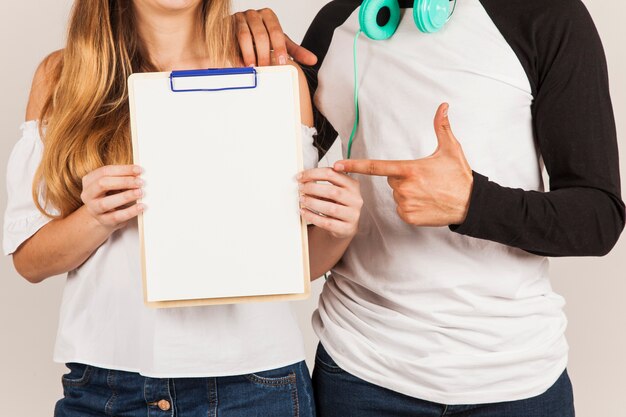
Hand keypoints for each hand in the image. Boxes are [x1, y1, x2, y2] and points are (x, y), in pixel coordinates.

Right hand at [80, 165, 144, 230]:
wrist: (103, 217)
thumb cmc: (111, 196)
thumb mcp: (113, 184)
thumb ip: (122, 177)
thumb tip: (139, 173)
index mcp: (89, 181)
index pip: (105, 171)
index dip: (123, 170)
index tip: (139, 170)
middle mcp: (88, 194)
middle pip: (103, 184)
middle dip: (124, 182)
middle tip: (141, 182)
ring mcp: (94, 209)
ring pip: (106, 202)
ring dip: (126, 196)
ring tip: (140, 192)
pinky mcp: (103, 221)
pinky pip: (116, 216)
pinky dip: (130, 211)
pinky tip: (140, 206)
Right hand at [234, 8, 317, 66]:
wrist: (236, 36)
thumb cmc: (260, 40)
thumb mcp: (279, 43)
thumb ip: (295, 51)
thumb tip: (313, 60)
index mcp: (268, 16)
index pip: (276, 31)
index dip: (280, 47)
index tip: (282, 63)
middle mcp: (253, 14)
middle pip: (260, 34)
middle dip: (264, 53)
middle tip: (267, 68)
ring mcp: (238, 19)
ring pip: (244, 35)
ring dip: (249, 54)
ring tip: (253, 67)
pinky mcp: (225, 27)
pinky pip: (230, 41)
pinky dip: (235, 54)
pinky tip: (240, 65)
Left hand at [298, 168, 362, 238]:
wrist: (345, 226)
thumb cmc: (337, 205)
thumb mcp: (335, 190)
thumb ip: (324, 182)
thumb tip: (303, 179)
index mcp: (353, 185)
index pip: (332, 174)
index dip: (313, 174)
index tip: (300, 176)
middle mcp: (355, 199)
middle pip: (332, 191)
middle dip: (312, 188)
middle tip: (300, 188)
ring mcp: (352, 215)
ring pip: (331, 208)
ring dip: (312, 202)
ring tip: (302, 199)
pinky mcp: (346, 228)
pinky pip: (326, 223)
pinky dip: (312, 217)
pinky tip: (304, 212)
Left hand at [334, 103, 472, 226]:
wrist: (471, 205)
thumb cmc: (459, 177)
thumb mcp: (451, 149)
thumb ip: (442, 127)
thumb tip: (443, 106)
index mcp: (409, 169)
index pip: (375, 166)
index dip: (355, 165)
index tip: (337, 165)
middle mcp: (404, 187)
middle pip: (391, 180)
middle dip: (403, 178)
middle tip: (424, 180)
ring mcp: (405, 204)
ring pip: (396, 195)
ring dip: (407, 193)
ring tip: (428, 193)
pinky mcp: (408, 217)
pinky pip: (401, 209)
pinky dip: (410, 207)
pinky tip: (426, 204)